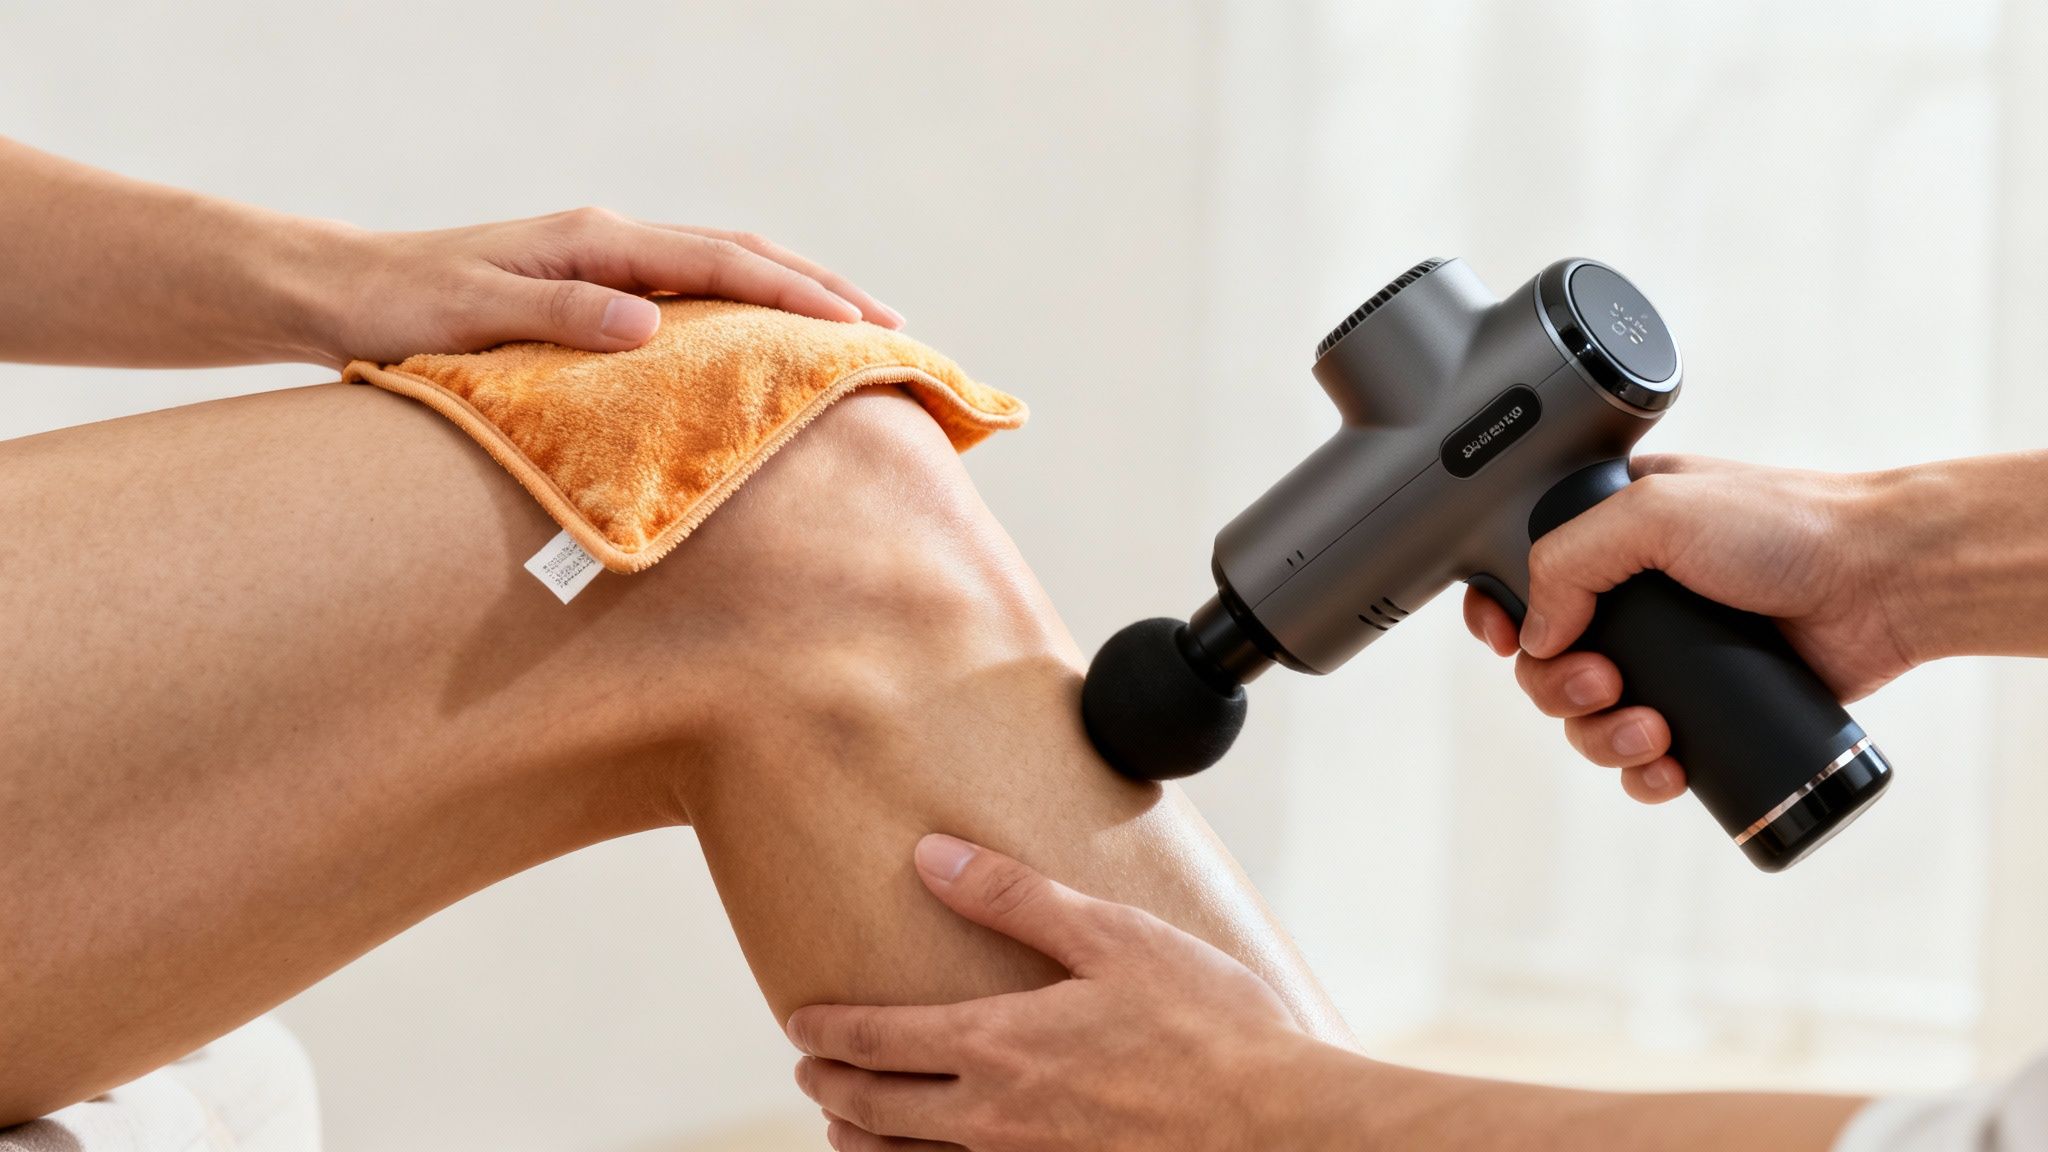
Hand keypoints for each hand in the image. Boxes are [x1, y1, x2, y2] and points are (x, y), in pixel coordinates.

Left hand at [309, 208, 902, 365]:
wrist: (342, 288)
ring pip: (723, 265)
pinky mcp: (594, 282)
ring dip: (792, 292)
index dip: (796, 295)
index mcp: (597, 239)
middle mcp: (611, 238)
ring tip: (853, 329)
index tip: (860, 326)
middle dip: (820, 288)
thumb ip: (565, 316)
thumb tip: (653, 323)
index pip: (722, 263)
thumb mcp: (477, 312)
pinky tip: (765, 335)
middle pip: (742, 253)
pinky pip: (692, 288)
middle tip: (892, 327)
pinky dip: (745, 304)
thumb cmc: (402, 306)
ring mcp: (605, 256)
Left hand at [784, 834, 1342, 1151]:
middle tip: (809, 1074)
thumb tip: (931, 856)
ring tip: (846, 1132)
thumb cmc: (1206, 1024)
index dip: (829, 1032)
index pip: (881, 1040)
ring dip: (866, 1146)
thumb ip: (1013, 896)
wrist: (1275, 1126)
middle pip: (879, 1111)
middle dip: (833, 1089)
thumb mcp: (1110, 937)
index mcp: (997, 1045)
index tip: (799, 1023)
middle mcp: (994, 1119)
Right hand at [1462, 454, 1912, 803]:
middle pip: (1547, 662)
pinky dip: (1642, 772)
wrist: (1885, 581)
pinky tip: (1668, 767)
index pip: (1520, 578)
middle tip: (1602, 686)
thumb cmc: (1787, 525)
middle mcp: (1632, 596)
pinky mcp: (1708, 707)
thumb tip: (1534, 636)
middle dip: (1558, 688)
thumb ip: (1570, 558)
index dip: (1499, 616)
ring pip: (1591, 717)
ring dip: (1601, 738)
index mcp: (1608, 533)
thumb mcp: (1655, 510)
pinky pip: (1646, 756)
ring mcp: (1670, 655)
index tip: (1506, 641)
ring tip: (1650, 732)